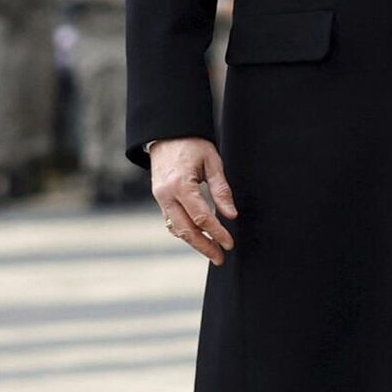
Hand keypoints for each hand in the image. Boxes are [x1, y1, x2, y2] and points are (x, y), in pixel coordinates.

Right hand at [150, 137, 236, 265]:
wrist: (167, 133)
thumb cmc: (192, 144)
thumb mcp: (212, 161)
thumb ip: (222, 189)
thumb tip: (231, 215)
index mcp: (181, 185)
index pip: (201, 217)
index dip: (217, 233)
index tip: (230, 243)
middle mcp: (166, 195)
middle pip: (185, 229)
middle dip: (204, 246)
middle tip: (220, 258)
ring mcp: (160, 198)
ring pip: (176, 228)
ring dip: (194, 242)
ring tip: (212, 252)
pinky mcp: (160, 198)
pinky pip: (171, 221)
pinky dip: (184, 231)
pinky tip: (199, 238)